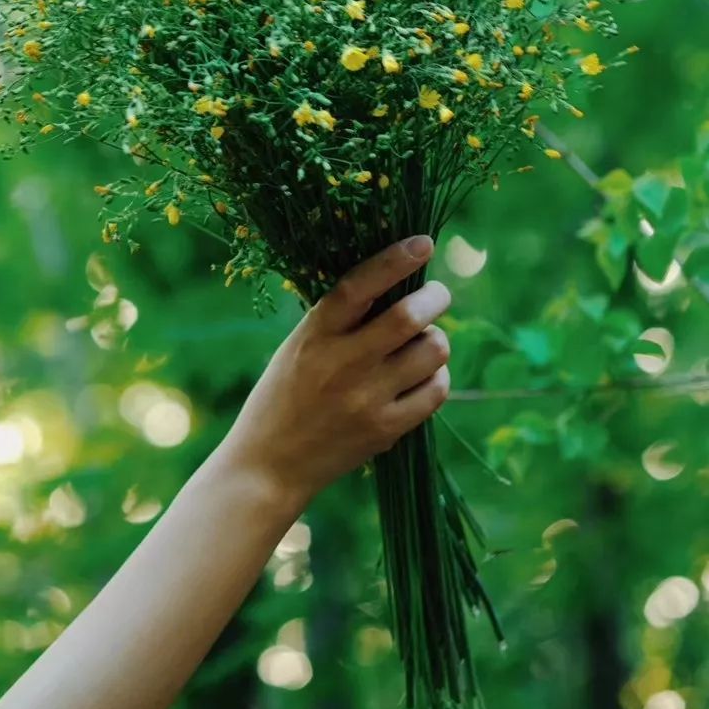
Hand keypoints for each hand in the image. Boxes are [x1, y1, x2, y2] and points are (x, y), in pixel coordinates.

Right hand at [219, 237, 450, 515]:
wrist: (269, 466)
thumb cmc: (283, 395)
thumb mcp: (298, 346)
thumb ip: (338, 320)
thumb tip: (393, 281)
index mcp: (314, 334)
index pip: (359, 286)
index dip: (394, 260)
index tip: (422, 242)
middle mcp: (343, 363)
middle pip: (409, 317)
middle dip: (435, 297)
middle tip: (437, 294)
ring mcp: (366, 399)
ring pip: (432, 352)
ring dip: (438, 339)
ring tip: (426, 341)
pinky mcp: (385, 430)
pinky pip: (435, 391)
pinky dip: (438, 376)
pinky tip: (425, 375)